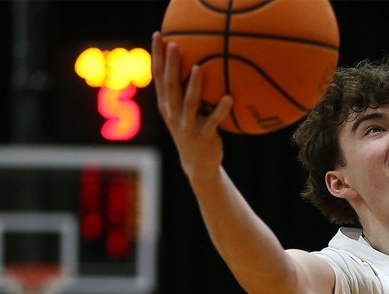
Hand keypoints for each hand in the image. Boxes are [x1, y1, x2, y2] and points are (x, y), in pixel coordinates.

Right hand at [151, 32, 231, 182]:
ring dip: (195, 85)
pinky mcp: (203, 136)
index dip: (158, 56)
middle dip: (172, 64)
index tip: (158, 34)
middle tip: (175, 44)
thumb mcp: (184, 110)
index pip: (159, 76)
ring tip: (200, 68)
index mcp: (166, 104)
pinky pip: (213, 120)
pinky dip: (221, 109)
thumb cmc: (194, 130)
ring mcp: (187, 125)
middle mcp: (173, 113)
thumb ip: (185, 89)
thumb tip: (199, 59)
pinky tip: (229, 97)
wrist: (199, 165)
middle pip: (170, 86)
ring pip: (189, 103)